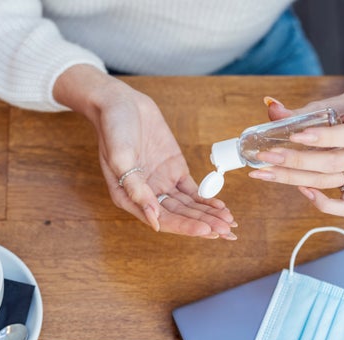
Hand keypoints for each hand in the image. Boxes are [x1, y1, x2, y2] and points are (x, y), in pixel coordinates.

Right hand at [54, 65, 236, 238]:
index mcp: (129, 198)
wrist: (120, 103)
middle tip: (226, 231)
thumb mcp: (120, 157)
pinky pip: (193, 190)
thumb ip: (136, 189)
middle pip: (179, 215)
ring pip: (189, 206)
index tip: (206, 230)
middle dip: (203, 224)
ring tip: (229, 223)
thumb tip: (154, 220)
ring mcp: (163, 183)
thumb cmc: (113, 129)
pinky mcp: (175, 170)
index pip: (162, 219)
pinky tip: (221, 207)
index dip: (185, 226)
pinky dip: (206, 199)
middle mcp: (147, 195)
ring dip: (208, 215)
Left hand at [250, 77, 343, 215]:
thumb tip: (271, 107)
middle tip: (267, 157)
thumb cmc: (342, 113)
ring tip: (266, 172)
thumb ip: (299, 112)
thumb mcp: (325, 107)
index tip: (295, 136)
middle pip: (335, 162)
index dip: (323, 137)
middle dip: (297, 161)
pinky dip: (324, 203)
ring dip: (294, 179)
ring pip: (330, 181)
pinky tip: (302, 190)